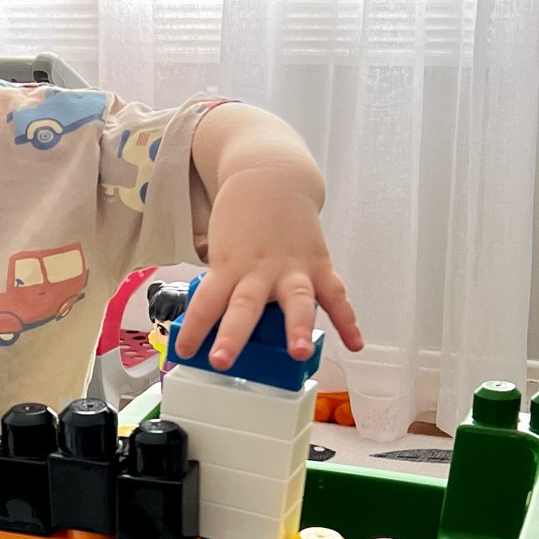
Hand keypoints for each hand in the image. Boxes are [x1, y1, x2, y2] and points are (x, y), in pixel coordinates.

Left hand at [174, 162, 363, 370]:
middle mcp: (259, 269)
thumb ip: (225, 284)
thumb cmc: (243, 221)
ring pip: (296, 300)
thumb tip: (216, 324)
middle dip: (234, 334)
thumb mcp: (223, 250)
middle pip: (244, 305)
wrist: (272, 178)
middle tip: (222, 360)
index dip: (194, 327)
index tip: (184, 351)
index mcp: (229, 266)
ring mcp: (292, 268)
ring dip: (298, 327)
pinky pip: (336, 295)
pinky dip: (348, 320)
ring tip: (298, 353)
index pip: (206, 302)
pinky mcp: (319, 264)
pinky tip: (355, 343)